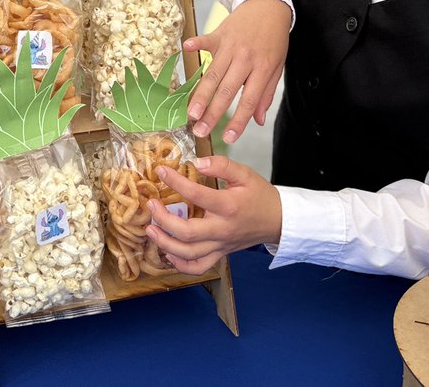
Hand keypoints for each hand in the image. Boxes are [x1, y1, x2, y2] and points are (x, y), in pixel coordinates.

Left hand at [145, 155, 281, 274]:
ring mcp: (220, 245)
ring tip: (151, 230)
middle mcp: (222, 229)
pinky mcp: (220, 254)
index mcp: (228, 206)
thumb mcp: (244, 173)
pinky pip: (198, 267)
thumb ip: (221, 165)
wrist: (278, 220)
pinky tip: (168, 252)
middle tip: (150, 205)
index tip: (161, 171)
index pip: (196, 194)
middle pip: (187, 233)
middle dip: (163, 219)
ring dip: (165, 243)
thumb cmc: (260, 195)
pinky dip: (180, 264)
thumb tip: (197, 162)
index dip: (175, 181)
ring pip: (189, 254)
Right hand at [184, 0, 291, 142]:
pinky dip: (196, 44)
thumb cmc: (274, 39)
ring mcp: (231, 45)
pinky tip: (186, 50)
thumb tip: (258, 121)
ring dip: (201, 93)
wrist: (269, 6)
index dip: (239, 121)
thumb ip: (266, 94)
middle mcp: (245, 58)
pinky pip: (206, 40)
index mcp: (262, 69)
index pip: (249, 100)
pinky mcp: (219, 33)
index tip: (229, 138)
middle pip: (227, 90)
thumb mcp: (277, 67)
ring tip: (191, 112)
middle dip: (213, 113)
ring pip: (213, 73)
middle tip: (201, 131)